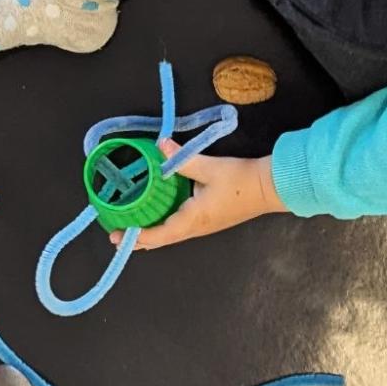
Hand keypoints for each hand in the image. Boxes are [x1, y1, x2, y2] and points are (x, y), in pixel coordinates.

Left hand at [122, 142, 285, 249]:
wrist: (269, 188)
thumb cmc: (240, 179)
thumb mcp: (209, 167)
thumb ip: (182, 159)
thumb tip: (160, 144)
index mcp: (192, 219)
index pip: (159, 235)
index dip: (137, 236)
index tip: (117, 235)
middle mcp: (196, 228)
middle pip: (162, 240)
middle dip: (139, 239)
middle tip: (117, 235)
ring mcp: (203, 227)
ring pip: (171, 236)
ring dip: (151, 235)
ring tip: (132, 228)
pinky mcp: (209, 221)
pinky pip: (180, 229)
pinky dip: (164, 228)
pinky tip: (158, 218)